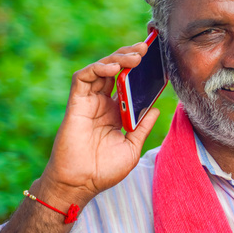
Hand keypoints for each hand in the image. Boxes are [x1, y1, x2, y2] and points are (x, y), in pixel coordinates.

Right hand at [38, 42, 160, 207]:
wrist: (82, 184)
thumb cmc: (105, 170)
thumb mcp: (132, 146)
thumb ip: (142, 126)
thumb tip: (157, 109)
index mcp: (116, 112)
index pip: (128, 83)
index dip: (140, 70)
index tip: (157, 59)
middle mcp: (102, 103)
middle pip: (116, 71)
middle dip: (130, 56)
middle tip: (146, 48)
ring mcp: (89, 102)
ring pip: (101, 69)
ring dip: (118, 58)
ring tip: (136, 55)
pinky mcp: (76, 104)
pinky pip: (84, 78)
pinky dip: (98, 68)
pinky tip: (115, 67)